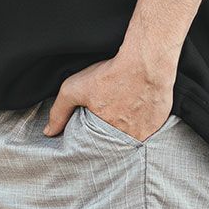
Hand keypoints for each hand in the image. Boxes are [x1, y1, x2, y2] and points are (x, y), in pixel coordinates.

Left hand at [43, 54, 174, 141]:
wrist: (147, 62)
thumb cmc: (111, 74)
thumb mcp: (75, 88)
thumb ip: (59, 112)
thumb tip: (49, 132)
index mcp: (107, 134)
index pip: (97, 146)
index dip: (94, 137)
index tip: (95, 125)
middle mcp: (128, 138)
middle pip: (116, 141)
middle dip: (111, 132)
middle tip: (111, 114)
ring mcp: (147, 131)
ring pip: (134, 135)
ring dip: (129, 127)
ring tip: (125, 110)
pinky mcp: (160, 121)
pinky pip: (150, 127)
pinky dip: (144, 120)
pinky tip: (139, 107)